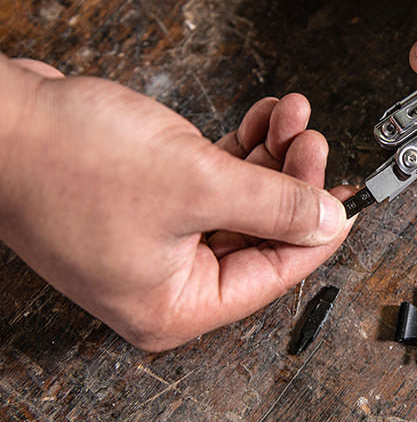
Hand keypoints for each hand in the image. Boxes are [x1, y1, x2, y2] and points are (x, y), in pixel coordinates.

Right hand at [0, 56, 353, 350]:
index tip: (346, 197)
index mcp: (175, 304)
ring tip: (290, 118)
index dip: (318, 232)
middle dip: (292, 180)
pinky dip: (240, 152)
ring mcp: (157, 240)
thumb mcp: (197, 184)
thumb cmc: (65, 162)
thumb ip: (275, 205)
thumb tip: (327, 219)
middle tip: (311, 141)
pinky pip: (214, 182)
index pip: (273, 274)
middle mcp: (167, 280)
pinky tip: (261, 121)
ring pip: (241, 202)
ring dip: (270, 158)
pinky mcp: (150, 201)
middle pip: (260, 233)